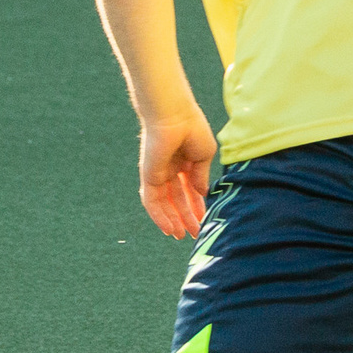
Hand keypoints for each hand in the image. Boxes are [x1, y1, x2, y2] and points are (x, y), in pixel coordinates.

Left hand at [138, 113, 217, 238]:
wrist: (175, 117)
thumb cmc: (192, 128)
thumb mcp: (204, 156)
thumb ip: (201, 177)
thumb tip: (202, 194)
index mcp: (183, 162)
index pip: (189, 190)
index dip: (196, 206)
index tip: (203, 220)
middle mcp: (169, 169)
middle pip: (176, 199)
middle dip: (186, 217)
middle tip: (194, 233)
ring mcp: (157, 174)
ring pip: (164, 203)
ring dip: (173, 220)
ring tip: (181, 236)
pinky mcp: (148, 177)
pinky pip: (152, 201)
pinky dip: (159, 216)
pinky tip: (169, 229)